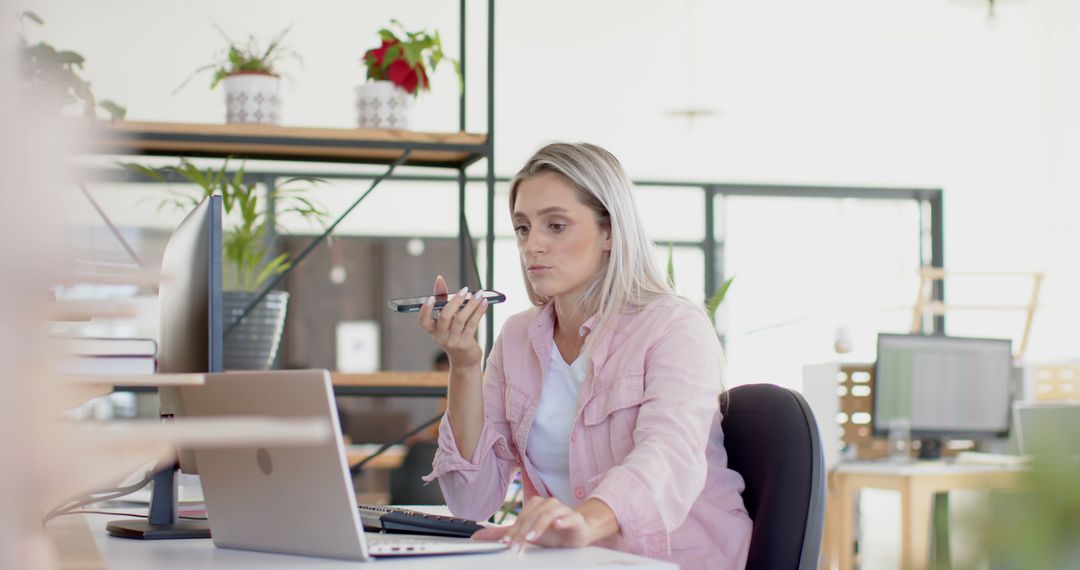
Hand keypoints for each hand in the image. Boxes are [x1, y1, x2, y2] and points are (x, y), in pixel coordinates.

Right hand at [418, 275, 487, 367]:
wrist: (464, 360)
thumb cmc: (454, 333)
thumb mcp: (446, 319)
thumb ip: (442, 299)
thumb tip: (439, 279)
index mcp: (433, 330)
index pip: (423, 321)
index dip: (425, 310)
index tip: (430, 298)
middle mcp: (440, 337)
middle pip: (445, 316)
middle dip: (455, 301)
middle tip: (464, 290)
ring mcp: (453, 341)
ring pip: (461, 319)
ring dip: (471, 304)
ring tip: (479, 294)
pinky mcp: (466, 344)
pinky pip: (472, 324)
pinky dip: (479, 312)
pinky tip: (484, 303)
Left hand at [472, 497, 602, 552]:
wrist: (577, 531)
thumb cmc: (552, 531)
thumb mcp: (526, 534)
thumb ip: (504, 533)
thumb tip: (478, 536)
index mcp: (535, 506)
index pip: (521, 518)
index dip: (512, 531)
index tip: (505, 543)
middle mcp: (548, 505)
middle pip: (532, 516)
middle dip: (522, 532)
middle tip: (516, 546)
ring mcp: (563, 510)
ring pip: (549, 514)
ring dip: (538, 526)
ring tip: (531, 538)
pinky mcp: (575, 518)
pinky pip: (570, 516)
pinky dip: (563, 519)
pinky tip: (558, 524)